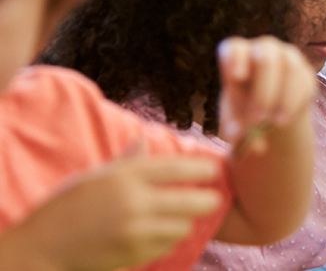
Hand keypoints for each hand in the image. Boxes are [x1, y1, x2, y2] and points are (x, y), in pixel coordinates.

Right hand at [0, 153, 221, 270]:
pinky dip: (166, 240)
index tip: (215, 169)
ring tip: (178, 219)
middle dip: (207, 200)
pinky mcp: (134, 255)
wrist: (43, 246)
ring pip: (181, 227)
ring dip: (182, 223)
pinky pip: (165, 246)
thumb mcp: (96, 177)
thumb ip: (127, 160)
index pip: (176, 168)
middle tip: (214, 199)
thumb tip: (144, 137)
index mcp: (124, 178)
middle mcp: (133, 203)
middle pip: (191, 201)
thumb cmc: (68, 206)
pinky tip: (156, 235)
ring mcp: (135, 232)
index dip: (201, 169)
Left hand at [216, 36, 314, 155]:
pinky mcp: (305, 72)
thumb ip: (234, 128)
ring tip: (275, 122)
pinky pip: (304, 82)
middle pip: (265, 57)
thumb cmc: (242, 110)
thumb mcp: (232, 120)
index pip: (235, 47)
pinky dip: (295, 102)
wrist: (268, 112)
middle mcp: (262, 50)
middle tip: (257, 118)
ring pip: (289, 67)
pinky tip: (285, 119)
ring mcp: (287, 57)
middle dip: (263, 89)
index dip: (236, 59)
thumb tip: (248, 141)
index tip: (237, 77)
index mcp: (237, 55)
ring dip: (283, 97)